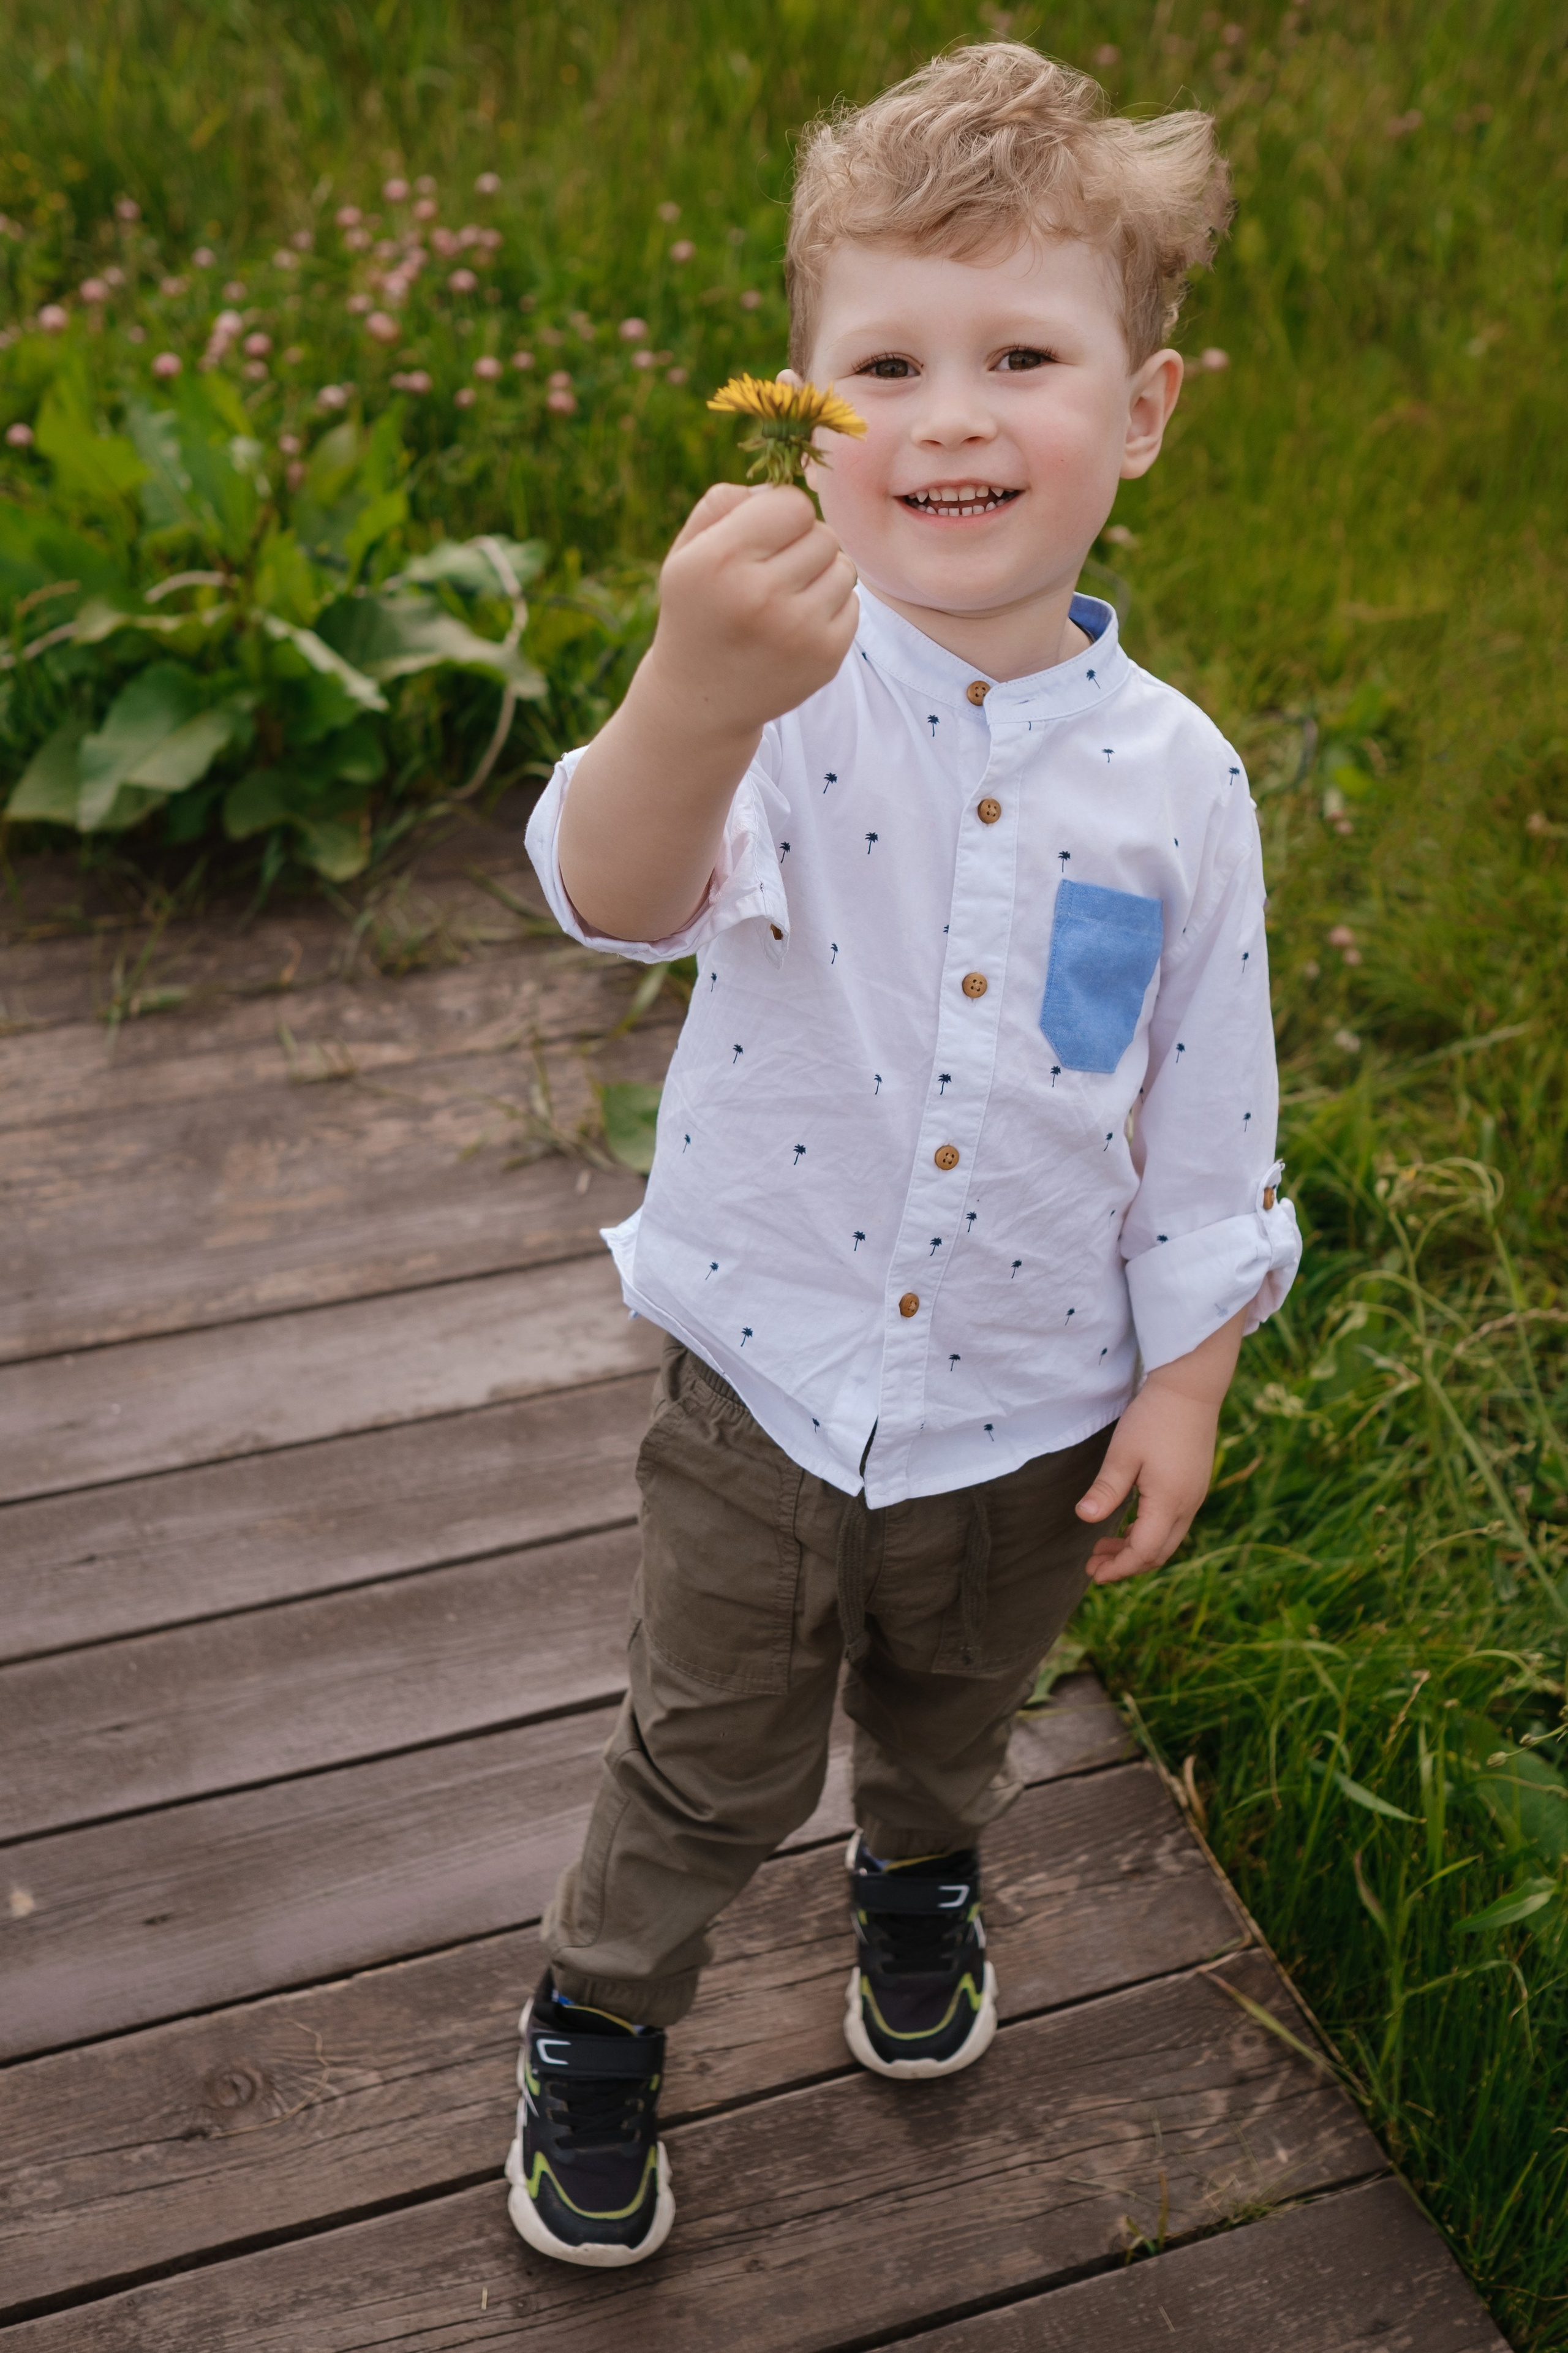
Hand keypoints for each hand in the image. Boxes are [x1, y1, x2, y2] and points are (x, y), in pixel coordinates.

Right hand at [558, 482, 857, 941]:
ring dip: (820, 574)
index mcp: (718, 560)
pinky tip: (796, 627)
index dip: (780, 515)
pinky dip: (830, 608)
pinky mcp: (825, 657)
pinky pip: (852, 603)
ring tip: (785, 598)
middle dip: (801, 544)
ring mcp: (796, 631)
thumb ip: (729, 501)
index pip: (791, 502)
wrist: (701, 701)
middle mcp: (757, 595)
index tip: (762, 538)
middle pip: (821, 532)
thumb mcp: (688, 550)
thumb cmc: (698, 609)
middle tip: (772, 573)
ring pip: (843, 565)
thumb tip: (787, 483)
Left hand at [1075, 1311, 1244, 1583]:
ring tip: (1104, 1546)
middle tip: (1093, 1565)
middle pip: (1158, 1552)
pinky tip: (1129, 1523)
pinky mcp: (1195, 1484)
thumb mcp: (1123, 1453)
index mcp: (1170, 1502)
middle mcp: (1188, 1505)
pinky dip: (1149, 1531)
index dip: (1119, 1568)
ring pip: (1167, 1539)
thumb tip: (1085, 1518)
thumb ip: (1106, 1490)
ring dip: (1137, 1547)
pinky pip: (1173, 1522)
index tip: (1093, 1574)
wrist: (1191, 1387)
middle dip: (1126, 1564)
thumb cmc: (1154, 1417)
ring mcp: (1195, 1495)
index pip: (1144, 1552)